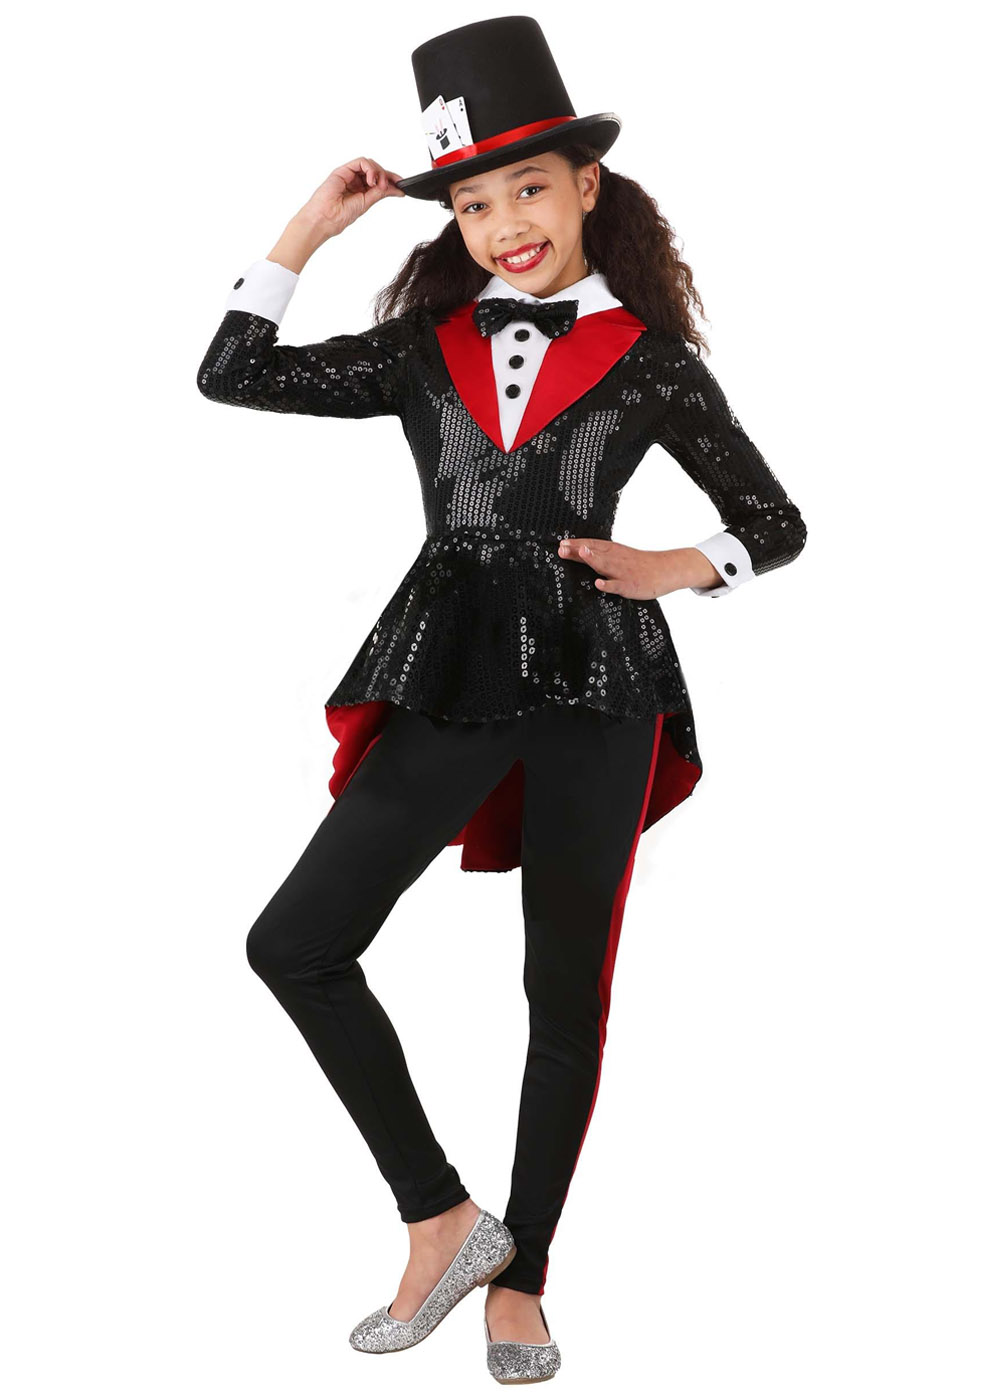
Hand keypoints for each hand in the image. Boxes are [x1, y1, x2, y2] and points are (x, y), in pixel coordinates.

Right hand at [298, 156, 406, 240]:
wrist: (324, 218)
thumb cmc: (339, 216)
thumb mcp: (366, 204)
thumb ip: (379, 193)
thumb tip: (395, 190)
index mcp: (360, 191)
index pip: (378, 180)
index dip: (391, 179)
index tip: (401, 184)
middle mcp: (355, 182)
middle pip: (375, 170)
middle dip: (386, 176)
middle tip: (389, 186)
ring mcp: (349, 175)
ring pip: (369, 164)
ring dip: (378, 172)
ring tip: (377, 185)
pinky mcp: (343, 170)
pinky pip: (361, 161)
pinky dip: (370, 168)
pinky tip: (371, 179)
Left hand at [557, 539, 719, 598]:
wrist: (664, 570)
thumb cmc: (638, 564)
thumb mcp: (618, 555)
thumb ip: (599, 555)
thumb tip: (576, 551)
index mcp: (613, 550)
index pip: (592, 544)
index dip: (576, 544)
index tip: (560, 543)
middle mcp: (616, 558)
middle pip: (595, 552)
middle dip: (579, 550)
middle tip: (562, 548)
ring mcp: (622, 572)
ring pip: (606, 565)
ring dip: (593, 559)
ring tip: (582, 553)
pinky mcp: (629, 585)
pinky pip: (617, 585)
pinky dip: (608, 585)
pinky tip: (598, 584)